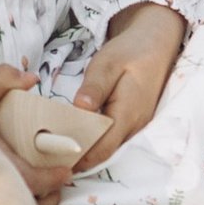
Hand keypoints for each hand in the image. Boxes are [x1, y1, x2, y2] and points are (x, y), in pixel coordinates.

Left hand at [70, 1, 189, 173]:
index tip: (54, 160)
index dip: (80, 158)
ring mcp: (136, 127)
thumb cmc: (129, 51)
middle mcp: (135, 127)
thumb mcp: (107, 63)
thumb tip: (80, 108)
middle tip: (49, 156)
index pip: (103, 148)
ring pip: (109, 148)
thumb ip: (94, 87)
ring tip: (57, 148)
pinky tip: (76, 135)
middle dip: (79, 158)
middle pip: (105, 153)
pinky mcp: (133, 124)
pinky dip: (95, 142)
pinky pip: (113, 140)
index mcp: (128, 114)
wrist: (154, 44)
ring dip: (86, 150)